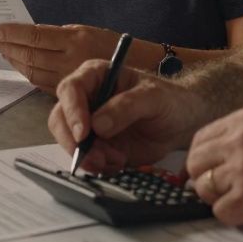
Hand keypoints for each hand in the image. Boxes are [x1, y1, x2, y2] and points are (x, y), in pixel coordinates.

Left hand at [0, 22, 121, 92]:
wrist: (136, 69)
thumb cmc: (110, 46)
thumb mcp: (87, 30)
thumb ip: (60, 35)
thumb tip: (31, 36)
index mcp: (75, 39)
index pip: (36, 37)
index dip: (14, 34)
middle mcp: (71, 59)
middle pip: (31, 55)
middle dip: (9, 48)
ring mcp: (69, 77)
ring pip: (33, 72)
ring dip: (16, 62)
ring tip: (4, 52)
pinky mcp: (69, 91)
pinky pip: (42, 84)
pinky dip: (28, 74)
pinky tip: (22, 66)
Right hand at [48, 60, 204, 173]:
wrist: (182, 123)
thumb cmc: (169, 100)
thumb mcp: (153, 97)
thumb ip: (127, 106)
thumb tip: (98, 124)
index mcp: (96, 75)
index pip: (71, 89)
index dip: (72, 111)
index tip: (85, 133)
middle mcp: (87, 98)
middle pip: (60, 118)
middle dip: (74, 141)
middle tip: (96, 156)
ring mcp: (89, 124)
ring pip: (69, 141)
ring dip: (87, 156)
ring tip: (116, 159)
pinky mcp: (96, 145)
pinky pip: (84, 158)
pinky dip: (97, 165)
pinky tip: (119, 162)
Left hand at [186, 107, 242, 231]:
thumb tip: (210, 162)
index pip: (200, 140)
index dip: (204, 161)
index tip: (214, 174)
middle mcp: (240, 139)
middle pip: (194, 164)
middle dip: (207, 182)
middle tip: (231, 193)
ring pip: (205, 190)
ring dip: (225, 200)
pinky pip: (220, 213)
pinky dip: (237, 218)